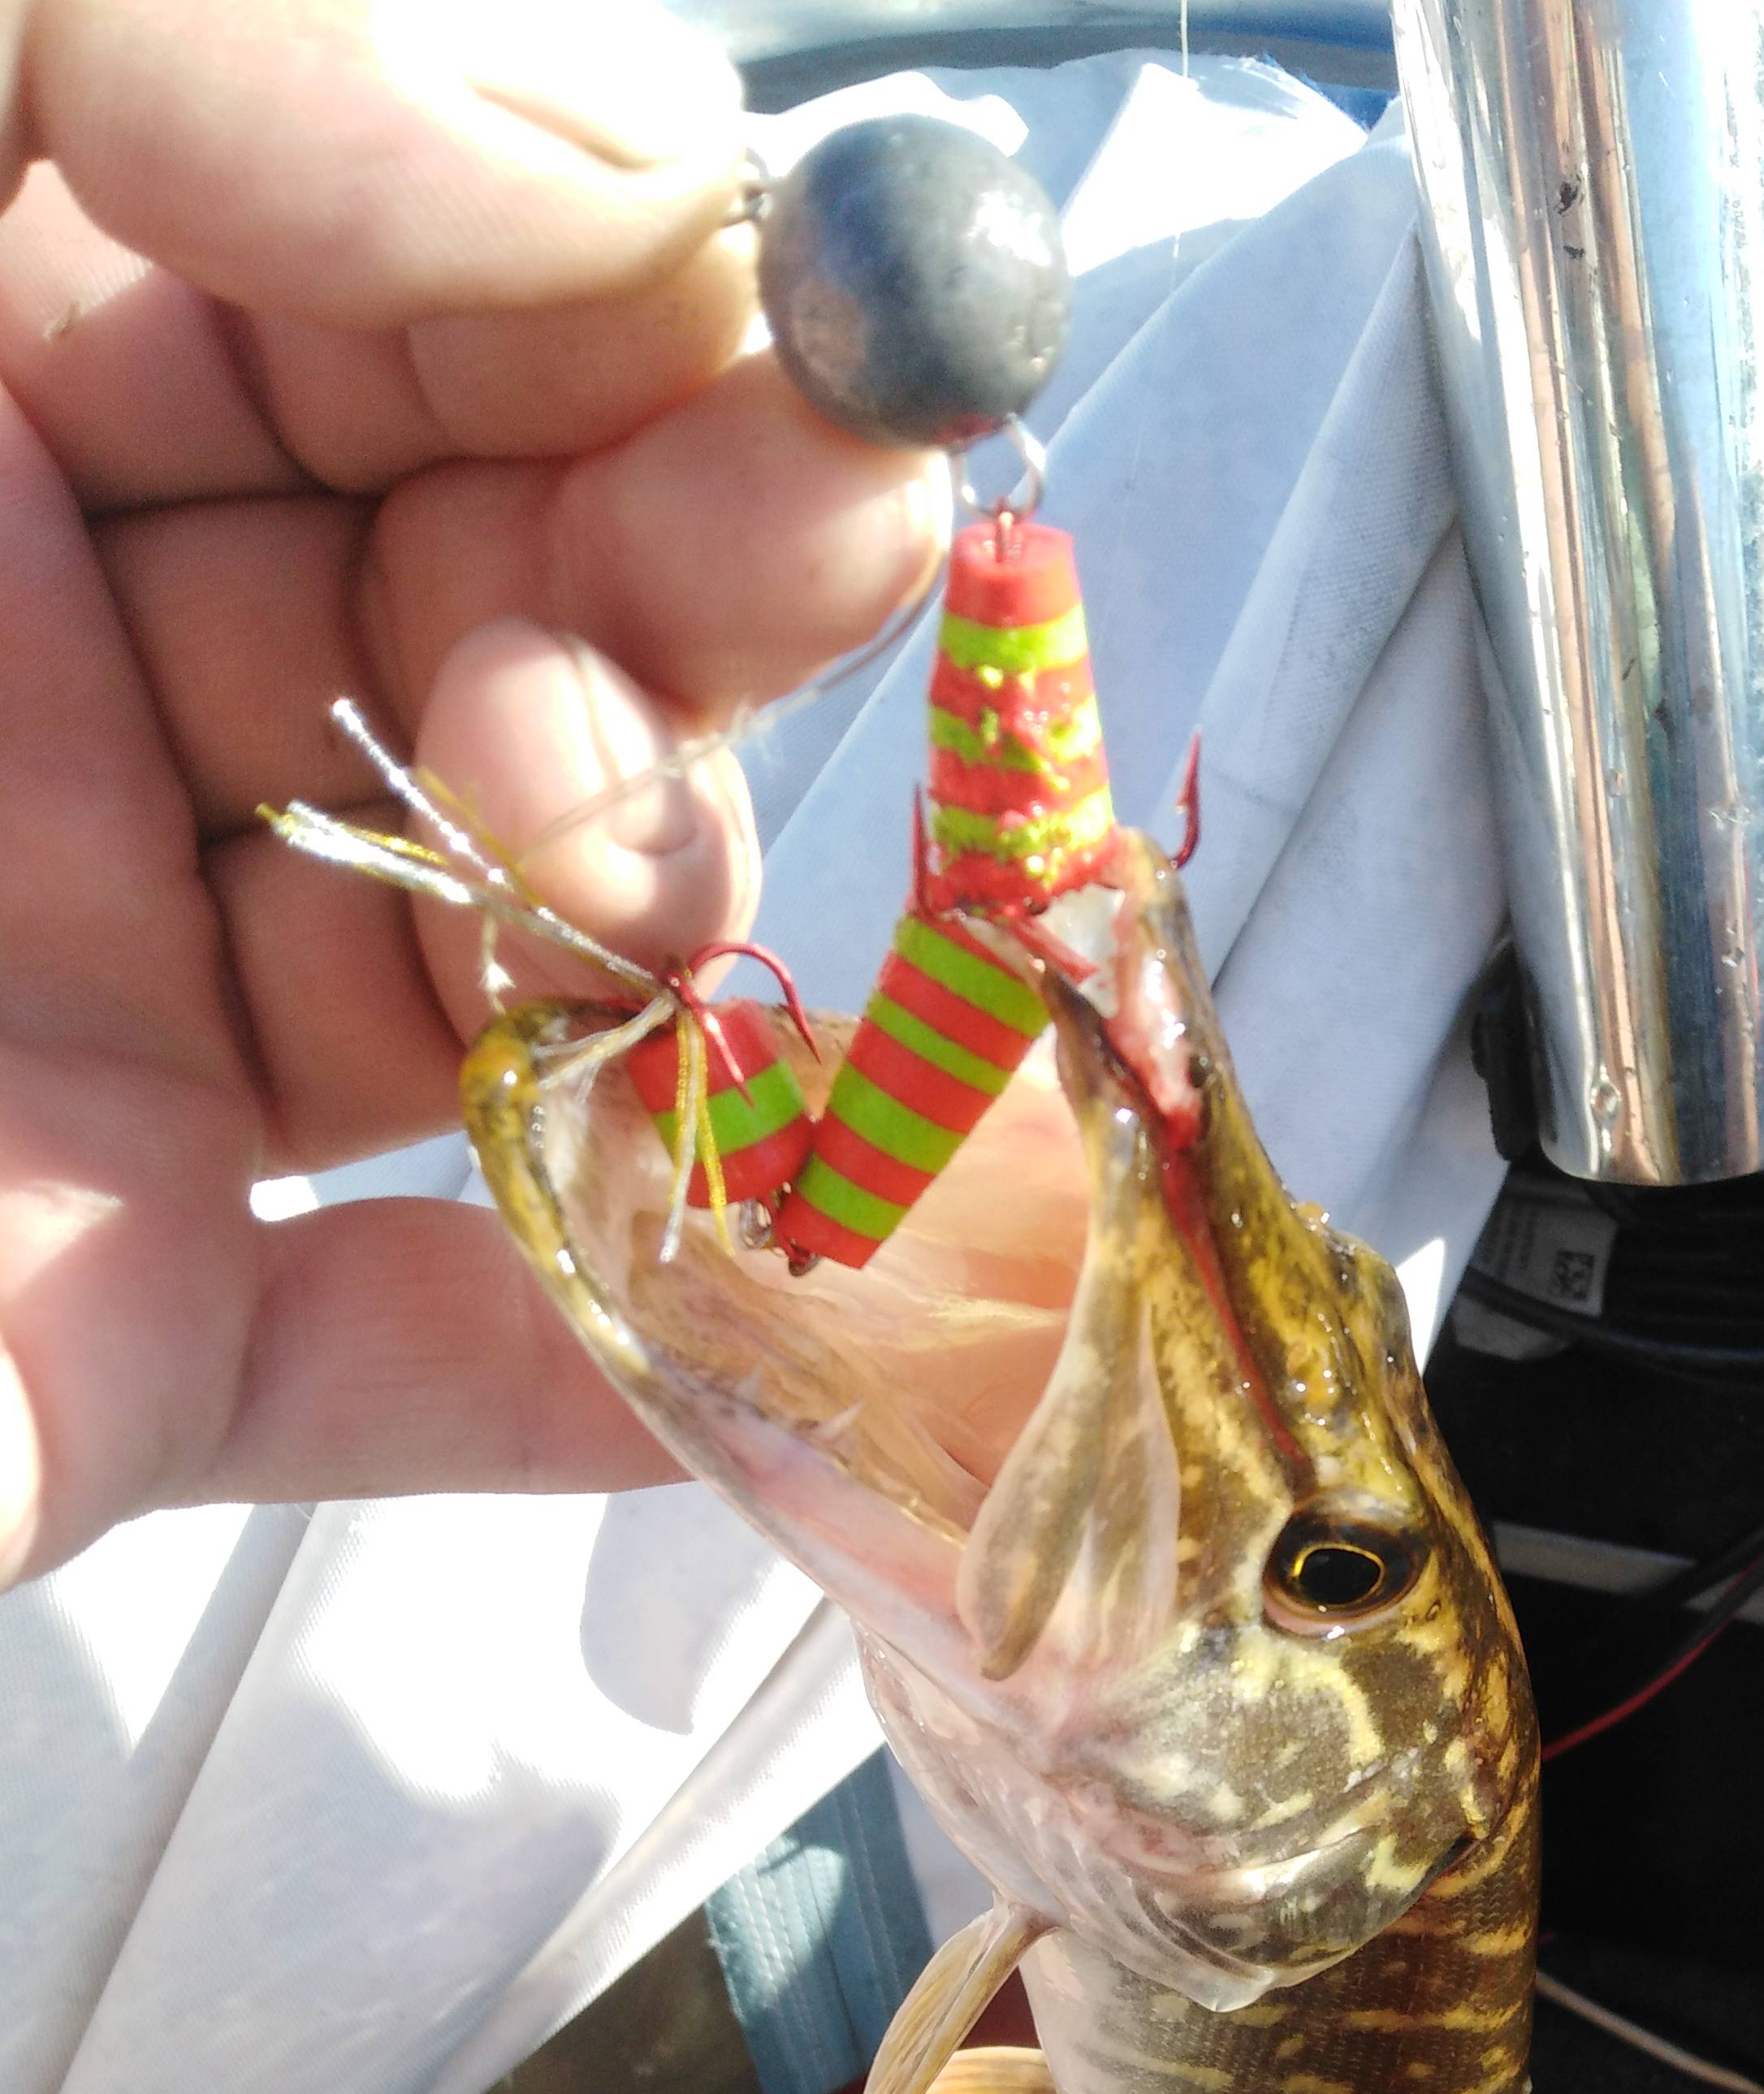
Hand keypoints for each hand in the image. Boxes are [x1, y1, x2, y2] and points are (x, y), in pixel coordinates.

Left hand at [0, 0, 948, 1586]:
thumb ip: (154, 5)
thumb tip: (621, 186)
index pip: (409, 258)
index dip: (629, 268)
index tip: (760, 310)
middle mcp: (25, 675)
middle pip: (507, 598)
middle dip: (691, 575)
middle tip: (744, 588)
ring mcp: (69, 1025)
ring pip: (504, 954)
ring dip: (661, 912)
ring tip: (609, 892)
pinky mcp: (88, 1339)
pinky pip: (381, 1352)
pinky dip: (579, 1358)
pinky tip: (739, 1324)